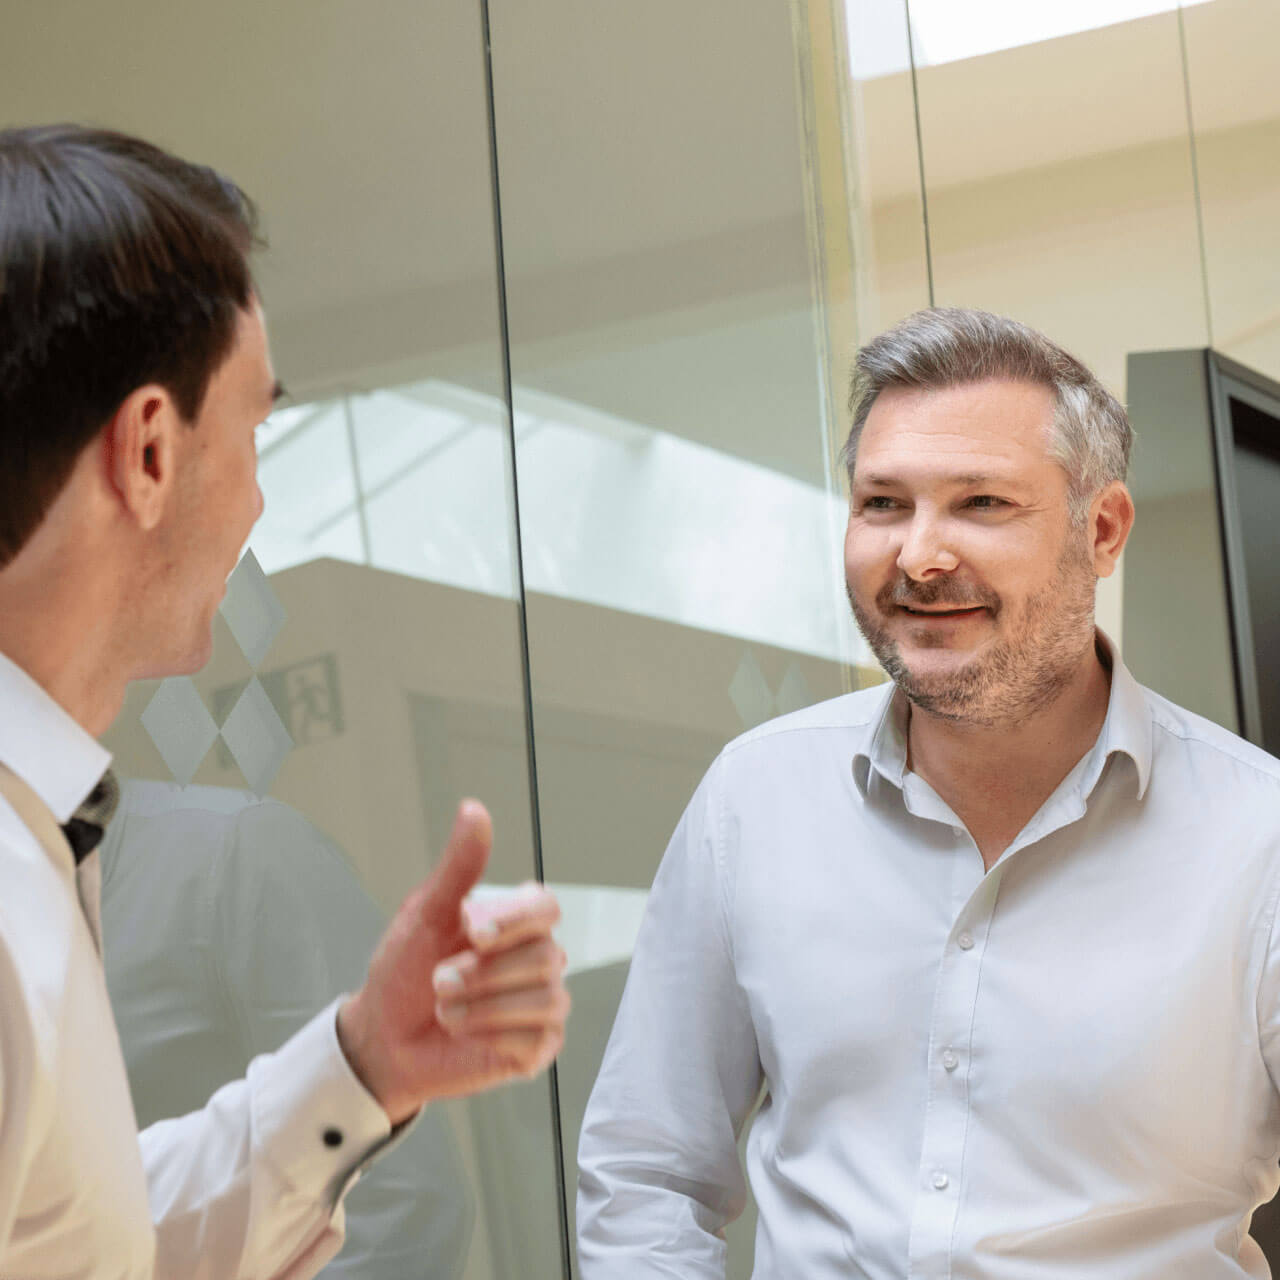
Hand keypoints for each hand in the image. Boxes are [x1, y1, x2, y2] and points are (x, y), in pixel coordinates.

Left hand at [337, 800, 568, 1124]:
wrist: (383, 1040)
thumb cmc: (404, 972)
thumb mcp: (424, 915)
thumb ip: (458, 867)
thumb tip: (474, 810)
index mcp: (514, 922)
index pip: (545, 907)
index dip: (515, 921)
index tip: (471, 932)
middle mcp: (536, 958)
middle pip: (546, 956)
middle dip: (483, 974)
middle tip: (439, 982)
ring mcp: (541, 1003)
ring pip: (545, 998)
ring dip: (483, 1008)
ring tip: (446, 1011)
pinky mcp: (538, 1046)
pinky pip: (538, 1039)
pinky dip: (492, 1037)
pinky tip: (467, 1035)